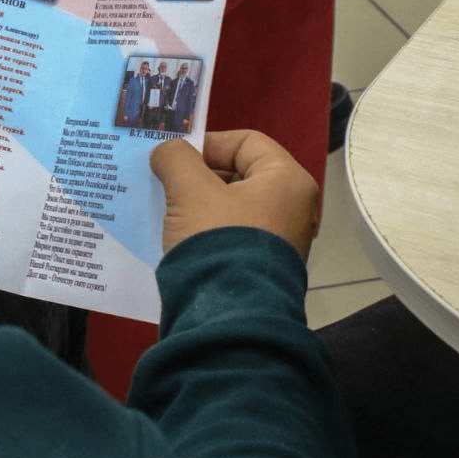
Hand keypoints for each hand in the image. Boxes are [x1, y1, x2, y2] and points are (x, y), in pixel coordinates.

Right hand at [150, 130, 319, 258]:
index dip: (207, 144)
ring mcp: (279, 240)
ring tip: (168, 209)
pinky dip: (206, 229)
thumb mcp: (190, 190)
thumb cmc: (217, 241)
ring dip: (198, 203)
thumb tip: (168, 151)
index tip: (175, 158)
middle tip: (166, 183)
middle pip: (239, 173)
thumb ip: (176, 158)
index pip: (246, 142)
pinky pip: (230, 233)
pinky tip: (179, 236)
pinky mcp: (261, 265)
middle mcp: (292, 208)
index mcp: (287, 181)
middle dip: (199, 176)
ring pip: (231, 205)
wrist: (229, 315)